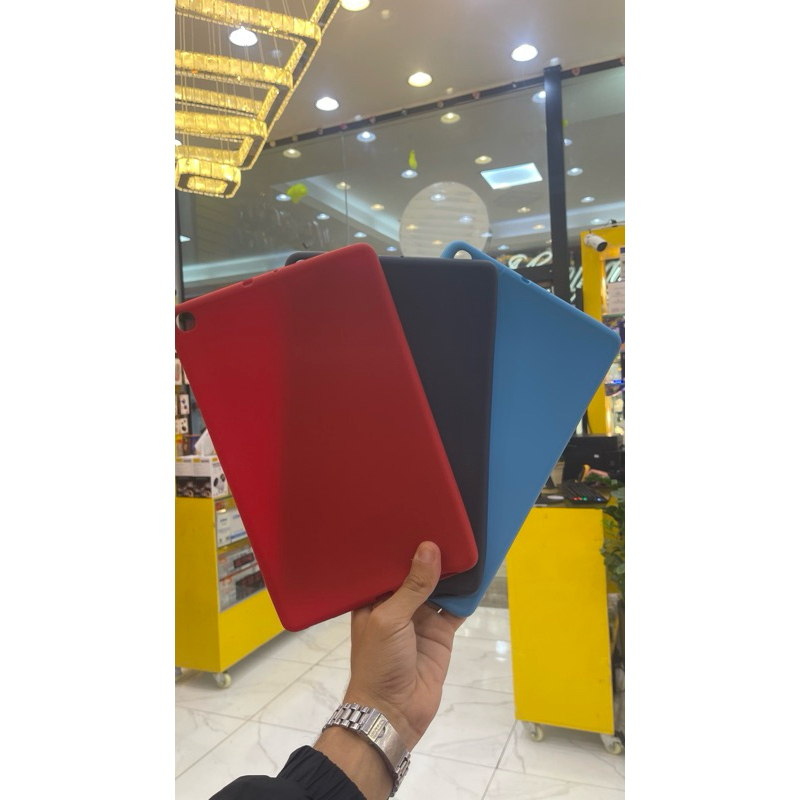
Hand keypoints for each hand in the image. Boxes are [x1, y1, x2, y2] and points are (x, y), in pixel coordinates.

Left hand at [343, 540, 464, 748]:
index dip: (401, 546)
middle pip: (417, 574)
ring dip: (450, 571)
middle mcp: (397, 604)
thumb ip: (412, 585)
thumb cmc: (378, 663)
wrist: (393, 712)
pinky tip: (476, 572)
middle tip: (446, 522)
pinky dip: (466, 593)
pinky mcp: (441, 633)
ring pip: (439, 587)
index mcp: (374, 598)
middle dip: (430, 555)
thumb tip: (429, 548)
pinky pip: (456, 608)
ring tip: (464, 540)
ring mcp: (421, 618)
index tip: (416, 518)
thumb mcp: (390, 618)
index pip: (388, 565)